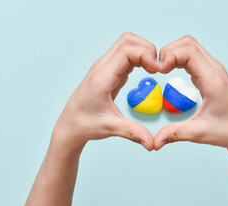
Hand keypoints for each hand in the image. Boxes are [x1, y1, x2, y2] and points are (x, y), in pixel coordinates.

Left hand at [53, 32, 156, 149]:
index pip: (127, 50)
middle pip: (127, 40)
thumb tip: (152, 144)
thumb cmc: (86, 124)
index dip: (146, 54)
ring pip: (126, 44)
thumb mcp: (111, 128)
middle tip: (158, 67)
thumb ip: (133, 133)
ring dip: (143, 51)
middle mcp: (102, 67)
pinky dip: (139, 57)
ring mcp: (104, 66)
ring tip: (153, 69)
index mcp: (102, 77)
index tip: (158, 70)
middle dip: (147, 48)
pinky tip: (145, 71)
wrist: (70, 125)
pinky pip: (125, 54)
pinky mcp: (108, 70)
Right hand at [153, 36, 227, 151]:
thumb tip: (154, 143)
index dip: (169, 55)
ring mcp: (214, 69)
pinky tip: (171, 70)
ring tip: (162, 69)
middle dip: (168, 51)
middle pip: (188, 43)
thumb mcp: (198, 133)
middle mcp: (215, 70)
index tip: (158, 71)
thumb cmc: (225, 131)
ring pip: (191, 46)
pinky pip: (193, 55)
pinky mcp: (211, 72)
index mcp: (213, 80)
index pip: (189, 52)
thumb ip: (175, 134)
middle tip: (157, 69)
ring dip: (173, 52)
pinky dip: (179, 57)